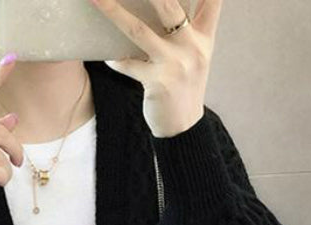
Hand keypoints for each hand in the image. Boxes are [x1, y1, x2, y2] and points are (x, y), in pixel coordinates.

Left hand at [88, 0, 223, 137]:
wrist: (183, 127)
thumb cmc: (184, 86)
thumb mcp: (194, 54)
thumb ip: (187, 28)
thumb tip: (157, 6)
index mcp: (205, 36)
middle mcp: (193, 46)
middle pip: (169, 5)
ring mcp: (175, 64)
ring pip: (140, 31)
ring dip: (115, 13)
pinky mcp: (158, 82)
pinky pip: (128, 64)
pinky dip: (115, 59)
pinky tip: (106, 56)